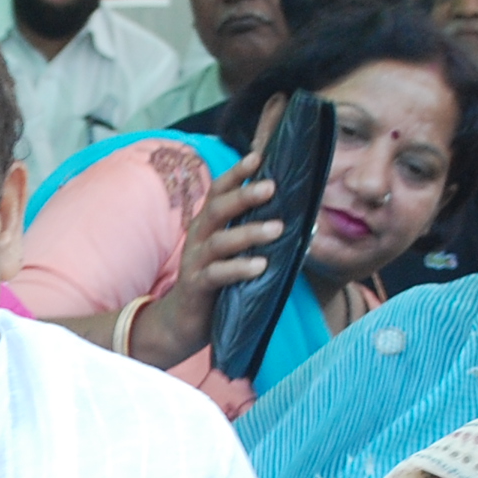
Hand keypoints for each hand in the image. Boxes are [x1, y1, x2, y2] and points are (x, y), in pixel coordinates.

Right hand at [132, 95, 291, 367]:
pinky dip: (239, 268)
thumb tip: (295, 220)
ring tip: (277, 229)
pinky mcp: (197, 286)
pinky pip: (217, 274)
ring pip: (220, 241)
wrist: (182, 321)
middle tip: (271, 187)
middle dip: (244, 196)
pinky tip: (260, 266)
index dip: (236, 174)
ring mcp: (195, 262)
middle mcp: (198, 237)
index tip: (258, 157)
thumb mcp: (230, 252)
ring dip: (249, 233)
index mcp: (206, 224)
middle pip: (217, 209)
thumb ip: (249, 234)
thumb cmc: (215, 282)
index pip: (218, 192)